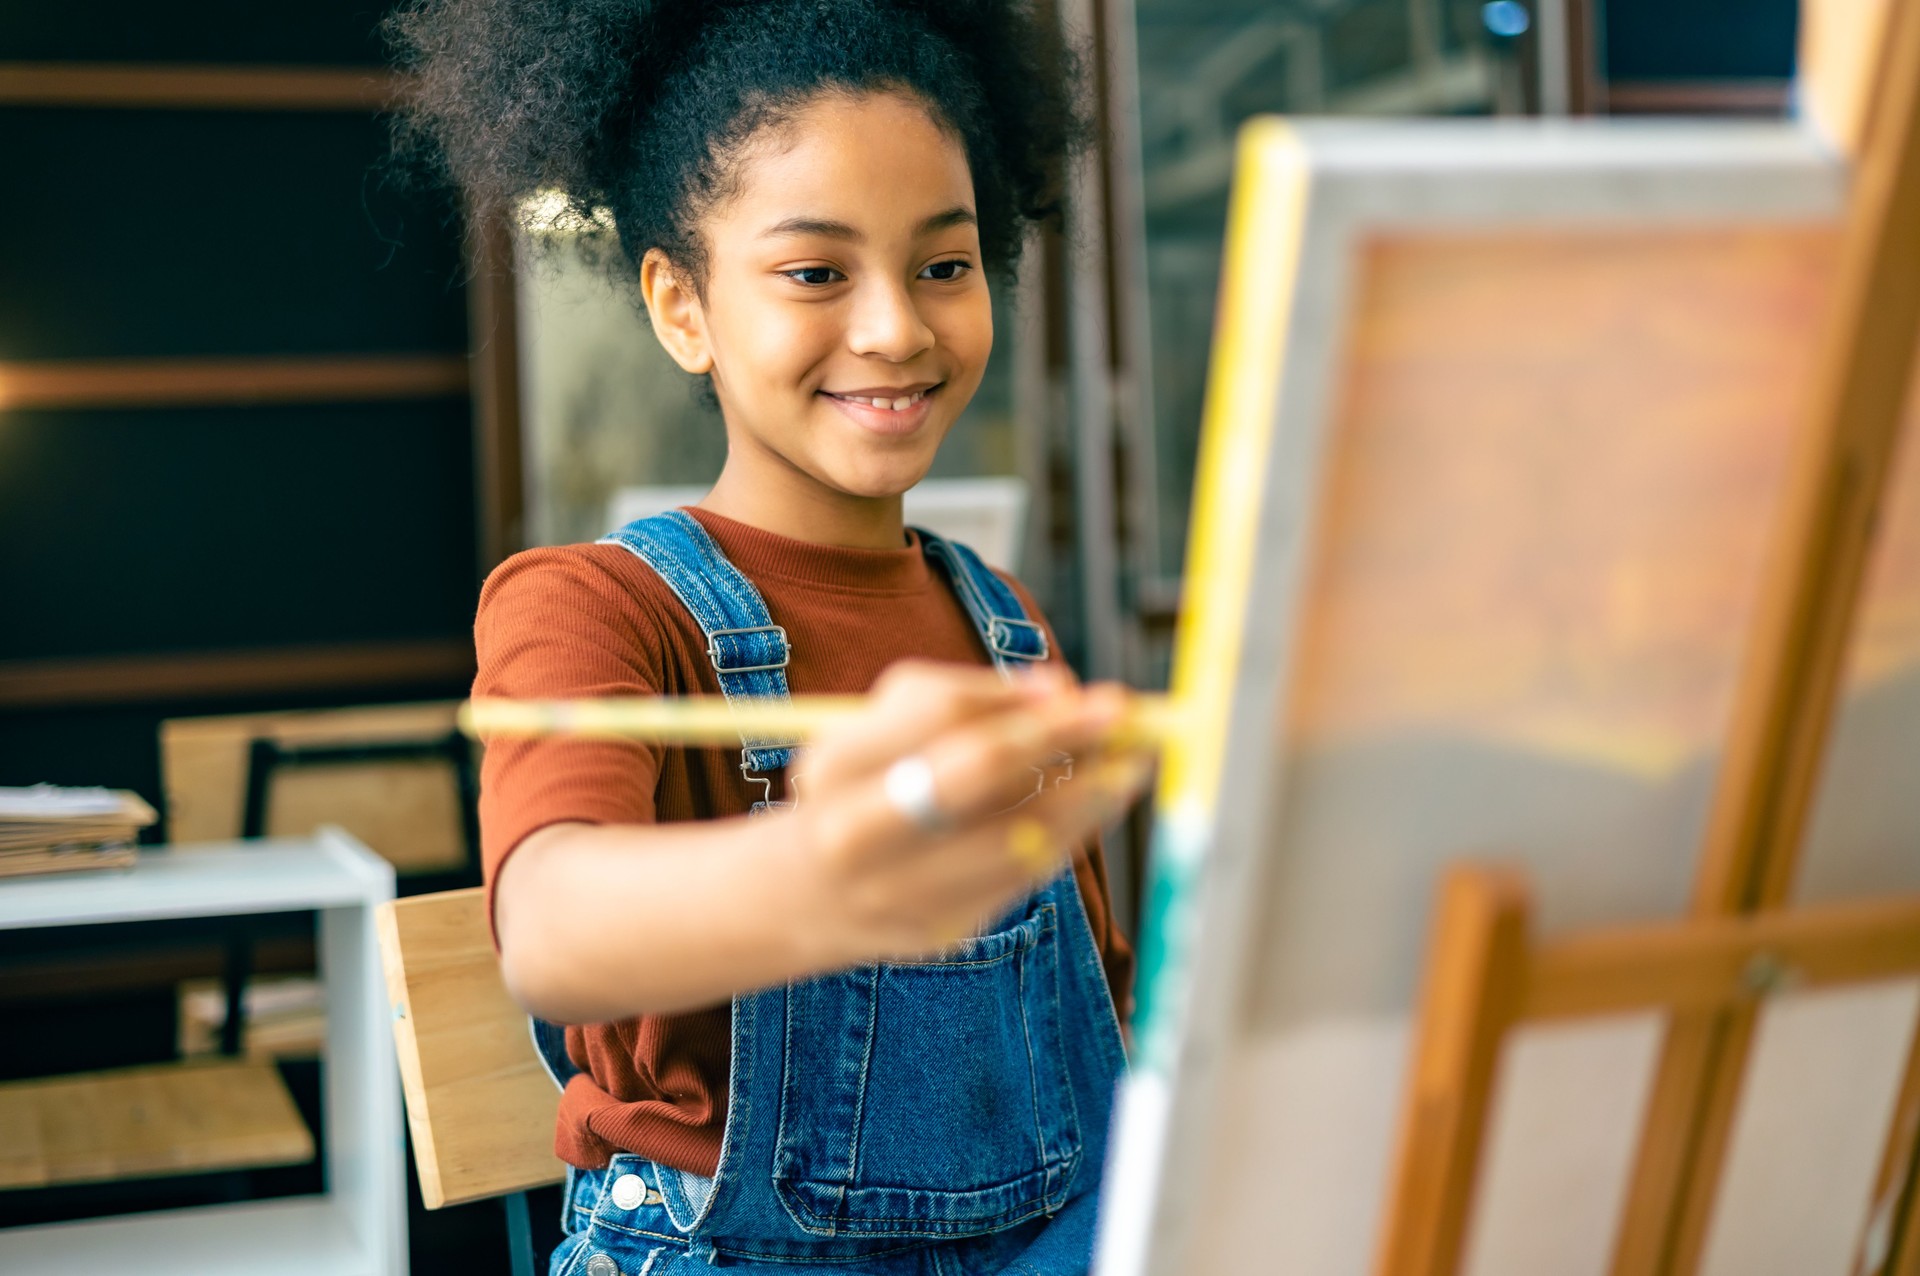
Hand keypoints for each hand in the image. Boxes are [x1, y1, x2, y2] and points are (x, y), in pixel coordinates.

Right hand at [786, 660, 1154, 963]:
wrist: (811, 896)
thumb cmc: (866, 788)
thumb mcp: (883, 730)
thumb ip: (965, 700)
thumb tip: (1061, 689)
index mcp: (835, 766)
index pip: (940, 713)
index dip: (1014, 695)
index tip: (1072, 684)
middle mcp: (859, 833)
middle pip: (978, 772)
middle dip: (1059, 736)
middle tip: (1122, 713)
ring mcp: (900, 891)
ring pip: (1016, 834)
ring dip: (1087, 795)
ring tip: (1129, 766)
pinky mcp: (943, 930)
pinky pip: (1024, 875)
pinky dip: (1068, 835)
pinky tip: (1094, 806)